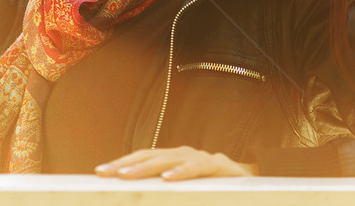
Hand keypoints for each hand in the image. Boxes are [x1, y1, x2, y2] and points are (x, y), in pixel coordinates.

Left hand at [94, 146, 258, 181]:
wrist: (254, 186)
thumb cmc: (216, 190)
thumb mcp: (188, 192)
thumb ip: (164, 194)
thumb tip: (139, 198)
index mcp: (174, 160)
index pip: (143, 158)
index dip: (122, 163)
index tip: (99, 172)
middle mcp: (185, 155)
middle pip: (150, 156)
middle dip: (125, 165)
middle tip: (105, 173)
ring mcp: (202, 158)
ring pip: (169, 158)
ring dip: (145, 167)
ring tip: (126, 177)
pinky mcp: (220, 166)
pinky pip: (198, 167)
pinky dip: (182, 172)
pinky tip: (168, 178)